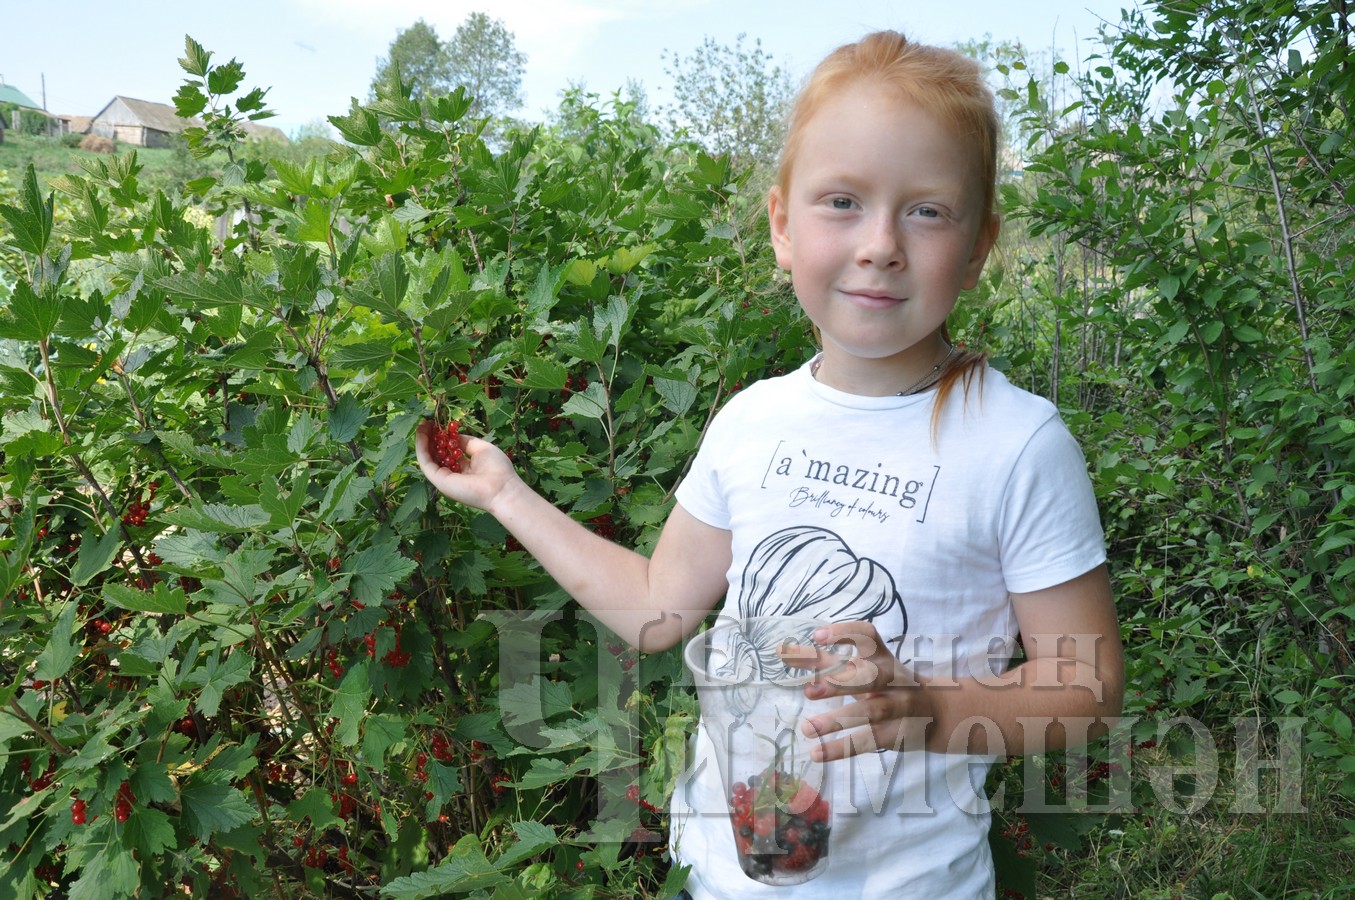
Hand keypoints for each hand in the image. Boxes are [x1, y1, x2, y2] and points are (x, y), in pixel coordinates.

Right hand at [414, 419, 518, 512]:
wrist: (502, 488)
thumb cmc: (497, 468)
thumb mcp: (481, 448)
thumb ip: (465, 442)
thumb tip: (452, 436)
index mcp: (465, 467)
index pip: (449, 451)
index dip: (442, 437)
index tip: (437, 424)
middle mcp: (453, 473)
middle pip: (437, 454)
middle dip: (430, 437)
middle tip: (425, 422)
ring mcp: (445, 477)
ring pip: (428, 457)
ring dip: (423, 440)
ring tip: (421, 424)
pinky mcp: (439, 480)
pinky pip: (426, 462)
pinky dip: (421, 448)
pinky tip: (421, 434)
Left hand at [784, 621, 936, 761]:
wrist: (936, 713)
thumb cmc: (887, 685)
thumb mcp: (864, 670)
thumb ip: (827, 662)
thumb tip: (786, 652)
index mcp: (883, 658)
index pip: (868, 638)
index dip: (845, 634)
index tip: (816, 636)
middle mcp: (893, 680)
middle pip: (871, 677)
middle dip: (840, 683)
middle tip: (808, 690)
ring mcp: (897, 708)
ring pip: (870, 713)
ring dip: (837, 720)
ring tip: (806, 728)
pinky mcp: (895, 734)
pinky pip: (868, 741)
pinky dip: (842, 748)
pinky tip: (817, 752)